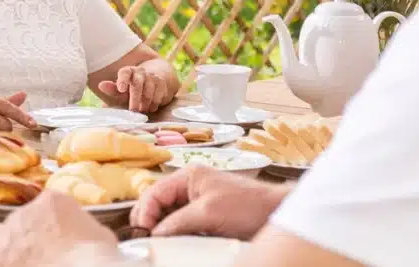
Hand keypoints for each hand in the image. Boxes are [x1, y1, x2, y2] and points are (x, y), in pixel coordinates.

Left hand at [0, 190, 119, 266]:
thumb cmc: (95, 256)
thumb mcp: (100, 233)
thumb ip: (84, 227)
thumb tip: (84, 236)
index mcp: (52, 202)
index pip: (41, 207)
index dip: (44, 224)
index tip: (50, 236)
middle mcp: (25, 213)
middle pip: (14, 221)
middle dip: (20, 235)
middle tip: (31, 253)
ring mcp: (8, 235)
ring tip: (9, 261)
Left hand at [98, 65, 170, 112]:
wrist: (155, 80)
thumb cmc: (133, 87)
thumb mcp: (122, 89)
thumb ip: (112, 89)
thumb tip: (101, 85)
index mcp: (128, 71)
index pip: (125, 72)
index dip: (122, 80)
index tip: (121, 89)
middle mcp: (140, 72)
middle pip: (137, 84)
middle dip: (135, 98)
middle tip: (133, 111)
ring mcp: (152, 77)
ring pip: (149, 92)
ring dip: (144, 104)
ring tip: (141, 110)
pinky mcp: (162, 84)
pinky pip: (158, 96)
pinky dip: (153, 105)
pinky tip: (150, 108)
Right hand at [129, 165, 288, 239]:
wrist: (275, 213)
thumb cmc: (248, 205)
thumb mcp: (209, 212)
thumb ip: (179, 221)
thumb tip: (156, 233)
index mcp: (188, 176)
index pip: (154, 192)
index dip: (145, 212)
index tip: (143, 232)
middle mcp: (190, 186)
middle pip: (158, 202)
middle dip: (149, 219)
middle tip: (146, 239)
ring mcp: (198, 200)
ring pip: (168, 214)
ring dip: (162, 227)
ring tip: (158, 242)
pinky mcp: (205, 215)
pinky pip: (182, 223)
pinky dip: (175, 232)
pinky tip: (174, 242)